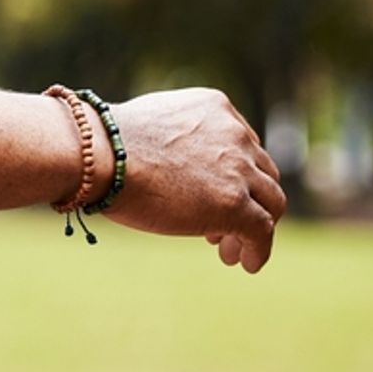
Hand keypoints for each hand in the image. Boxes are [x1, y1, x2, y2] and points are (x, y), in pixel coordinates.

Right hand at [99, 89, 284, 272]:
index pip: (243, 145)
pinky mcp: (235, 204)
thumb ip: (172, 141)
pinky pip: (262, 230)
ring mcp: (239, 169)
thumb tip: (164, 167)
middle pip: (261, 174)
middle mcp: (235, 135)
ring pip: (269, 202)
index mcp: (215, 108)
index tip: (216, 193)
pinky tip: (246, 264)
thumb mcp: (151, 127)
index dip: (234, 174)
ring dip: (254, 228)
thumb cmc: (106, 144)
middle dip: (247, 200)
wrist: (102, 155)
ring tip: (230, 251)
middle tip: (223, 226)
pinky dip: (258, 250)